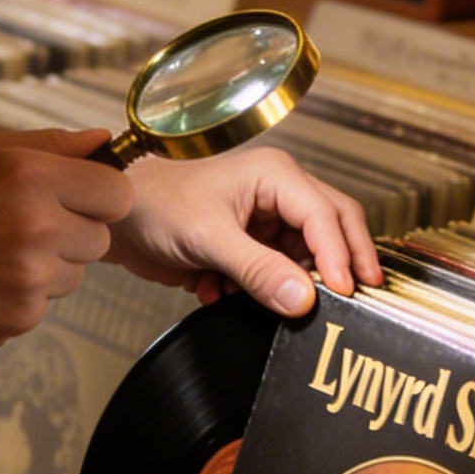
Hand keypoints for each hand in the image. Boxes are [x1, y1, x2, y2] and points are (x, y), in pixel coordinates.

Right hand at [0, 127, 131, 352]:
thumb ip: (48, 143)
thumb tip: (102, 140)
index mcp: (31, 176)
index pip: (116, 193)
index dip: (100, 196)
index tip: (80, 199)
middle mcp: (39, 227)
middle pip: (99, 238)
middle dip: (71, 233)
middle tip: (21, 227)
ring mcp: (32, 278)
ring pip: (74, 273)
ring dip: (47, 266)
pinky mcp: (21, 317)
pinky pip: (45, 303)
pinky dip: (22, 295)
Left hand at [107, 146, 381, 315]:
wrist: (116, 219)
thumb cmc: (154, 203)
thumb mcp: (209, 238)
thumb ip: (259, 270)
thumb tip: (303, 299)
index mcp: (276, 175)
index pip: (327, 216)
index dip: (341, 256)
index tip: (346, 292)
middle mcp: (278, 192)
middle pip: (333, 228)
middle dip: (341, 264)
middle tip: (358, 298)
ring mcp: (266, 219)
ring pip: (305, 256)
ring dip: (284, 283)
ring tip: (254, 295)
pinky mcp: (252, 244)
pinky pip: (276, 273)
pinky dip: (257, 289)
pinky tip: (221, 291)